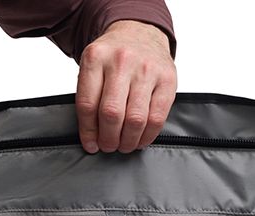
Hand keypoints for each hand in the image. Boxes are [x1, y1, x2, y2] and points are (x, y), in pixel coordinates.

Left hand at [76, 20, 176, 153]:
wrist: (140, 32)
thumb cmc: (114, 58)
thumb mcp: (93, 67)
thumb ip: (89, 97)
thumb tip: (92, 139)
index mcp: (96, 57)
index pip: (87, 105)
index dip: (88, 132)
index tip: (91, 144)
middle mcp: (121, 60)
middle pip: (112, 114)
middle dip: (108, 139)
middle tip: (108, 146)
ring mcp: (146, 68)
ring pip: (135, 120)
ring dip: (128, 141)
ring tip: (123, 145)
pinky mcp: (167, 78)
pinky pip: (156, 118)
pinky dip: (147, 136)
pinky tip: (140, 139)